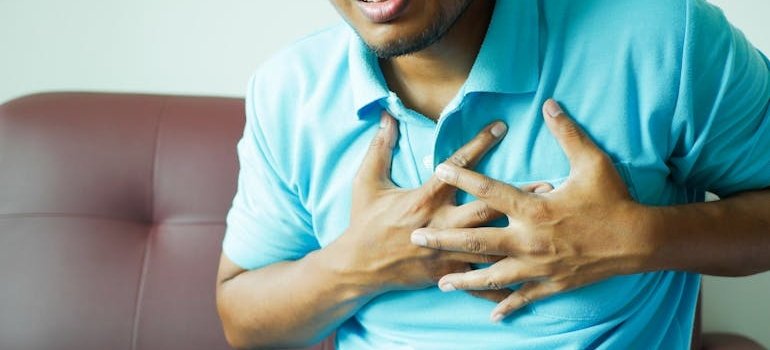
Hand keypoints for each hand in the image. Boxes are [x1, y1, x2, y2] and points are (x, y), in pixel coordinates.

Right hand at [333, 111, 550, 301]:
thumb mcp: (366, 182)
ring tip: (546, 224)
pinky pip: (479, 280)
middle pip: (486, 208)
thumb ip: (380, 148)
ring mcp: (445, 252)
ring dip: (520, 234)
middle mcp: (440, 224)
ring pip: (490, 243)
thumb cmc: (363, 222)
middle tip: (547, 185)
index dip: (479, 144)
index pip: (457, 168)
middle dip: (517, 196)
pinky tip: (529, 281)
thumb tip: (387, 118)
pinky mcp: (446, 273)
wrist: (356, 266)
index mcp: (423, 199)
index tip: (501, 127)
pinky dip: (503, 283)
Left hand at [410, 99, 649, 321]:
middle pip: (476, 241)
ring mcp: (538, 266)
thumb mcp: (592, 162)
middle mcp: (529, 240)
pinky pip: (523, 298)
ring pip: (492, 276)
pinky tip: (490, 315)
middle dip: (443, 240)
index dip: (462, 178)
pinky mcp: (551, 284)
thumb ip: (567, 133)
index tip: (438, 170)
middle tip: (416, 238)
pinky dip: (506, 307)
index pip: (490, 191)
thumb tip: (550, 104)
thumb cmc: (613, 199)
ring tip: (441, 282)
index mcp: (534, 209)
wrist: (638, 240)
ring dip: (464, 280)